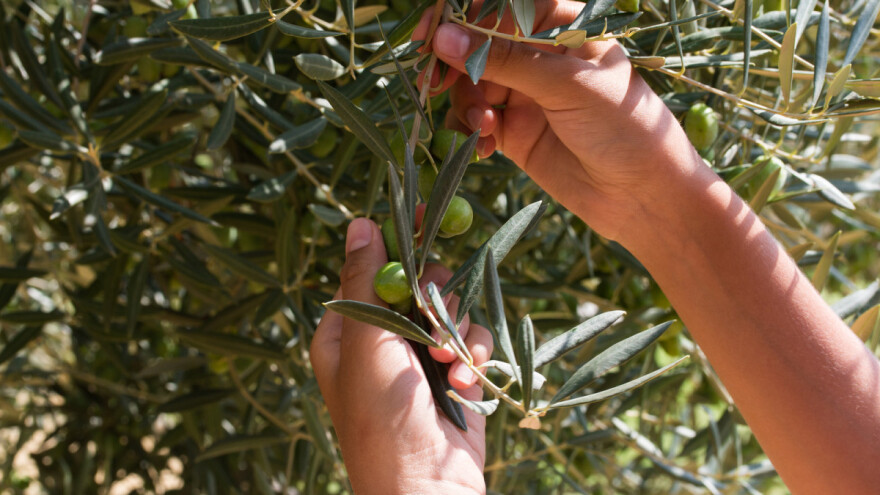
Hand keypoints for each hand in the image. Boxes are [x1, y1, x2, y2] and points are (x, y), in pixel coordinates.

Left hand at [310, 218, 492, 494]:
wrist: (427, 490)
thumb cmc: (383, 421)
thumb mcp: (367, 347)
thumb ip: (368, 283)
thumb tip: (361, 223)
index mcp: (347, 331)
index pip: (371, 267)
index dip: (398, 238)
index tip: (425, 211)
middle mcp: (382, 340)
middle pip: (418, 283)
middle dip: (433, 297)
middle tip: (433, 311)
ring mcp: (419, 357)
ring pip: (450, 310)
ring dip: (454, 332)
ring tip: (447, 365)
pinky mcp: (453, 374)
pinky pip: (471, 339)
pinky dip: (472, 355)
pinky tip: (465, 381)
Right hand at [414, 0, 703, 240]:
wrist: (641, 196)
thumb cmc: (622, 127)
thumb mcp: (565, 85)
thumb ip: (503, 61)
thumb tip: (443, 37)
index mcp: (562, 27)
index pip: (501, 7)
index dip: (461, 15)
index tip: (430, 32)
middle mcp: (539, 56)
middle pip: (476, 45)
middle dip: (453, 63)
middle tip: (435, 82)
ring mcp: (525, 93)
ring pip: (470, 85)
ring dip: (466, 103)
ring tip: (483, 125)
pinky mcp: (515, 131)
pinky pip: (476, 120)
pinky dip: (471, 131)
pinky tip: (485, 145)